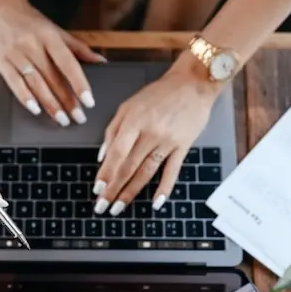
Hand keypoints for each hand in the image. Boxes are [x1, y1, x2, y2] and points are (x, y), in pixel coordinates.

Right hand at [0, 0, 104, 125]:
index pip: (68, 64)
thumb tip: (100, 61)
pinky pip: (14, 82)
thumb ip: (77, 48)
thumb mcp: (55, 30)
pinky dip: (25, 97)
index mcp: (49, 37)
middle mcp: (33, 45)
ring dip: (50, 104)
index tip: (88, 102)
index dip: (79, 84)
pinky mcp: (1, 61)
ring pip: (36, 83)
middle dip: (67, 101)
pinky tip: (34, 109)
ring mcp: (16, 54)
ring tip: (61, 119)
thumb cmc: (29, 20)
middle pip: (53, 78)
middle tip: (78, 118)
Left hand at [92, 68, 218, 214]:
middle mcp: (150, 133)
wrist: (193, 84)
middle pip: (128, 166)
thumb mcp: (128, 105)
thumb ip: (113, 130)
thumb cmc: (158, 94)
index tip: (97, 190)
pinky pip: (172, 171)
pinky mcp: (183, 146)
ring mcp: (167, 141)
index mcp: (133, 121)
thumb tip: (102, 156)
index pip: (116, 153)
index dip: (105, 173)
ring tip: (119, 207)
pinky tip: (156, 203)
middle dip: (113, 189)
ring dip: (131, 192)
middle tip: (102, 207)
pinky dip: (164, 188)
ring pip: (146, 172)